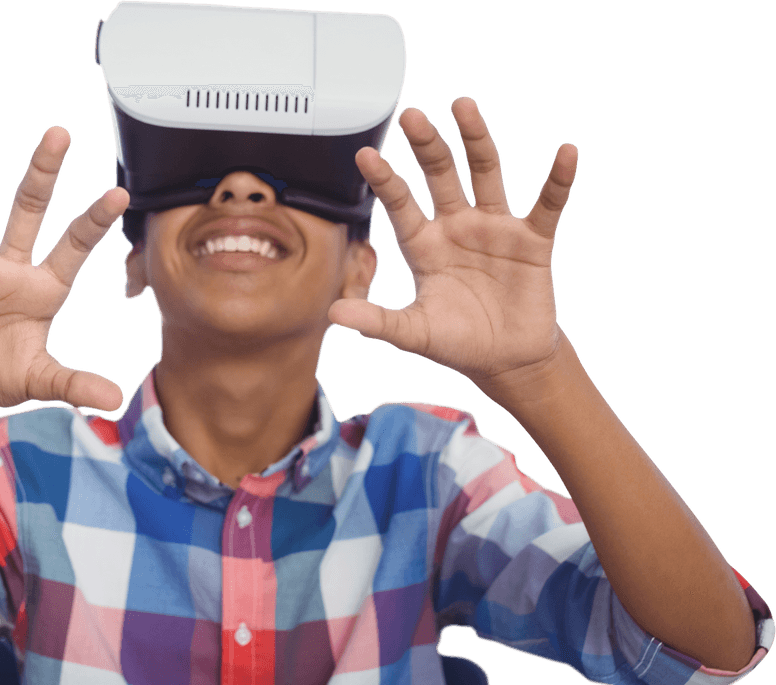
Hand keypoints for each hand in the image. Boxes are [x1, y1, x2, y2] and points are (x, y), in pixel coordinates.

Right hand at [0, 116, 128, 416]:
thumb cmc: (1, 377)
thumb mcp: (41, 381)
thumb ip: (74, 384)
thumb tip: (114, 400)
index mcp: (44, 289)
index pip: (73, 246)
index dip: (93, 222)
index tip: (120, 195)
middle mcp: (10, 269)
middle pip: (29, 211)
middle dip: (43, 174)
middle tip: (59, 133)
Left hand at [329, 97, 577, 389]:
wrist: (506, 361)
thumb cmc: (457, 343)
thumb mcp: (414, 333)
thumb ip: (378, 321)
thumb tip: (335, 313)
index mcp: (424, 246)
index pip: (400, 205)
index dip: (385, 181)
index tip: (364, 155)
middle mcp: (457, 227)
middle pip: (440, 175)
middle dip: (427, 146)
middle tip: (412, 115)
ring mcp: (495, 229)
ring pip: (485, 174)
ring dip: (476, 140)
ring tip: (463, 107)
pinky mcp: (532, 242)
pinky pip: (547, 206)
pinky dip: (558, 182)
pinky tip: (566, 154)